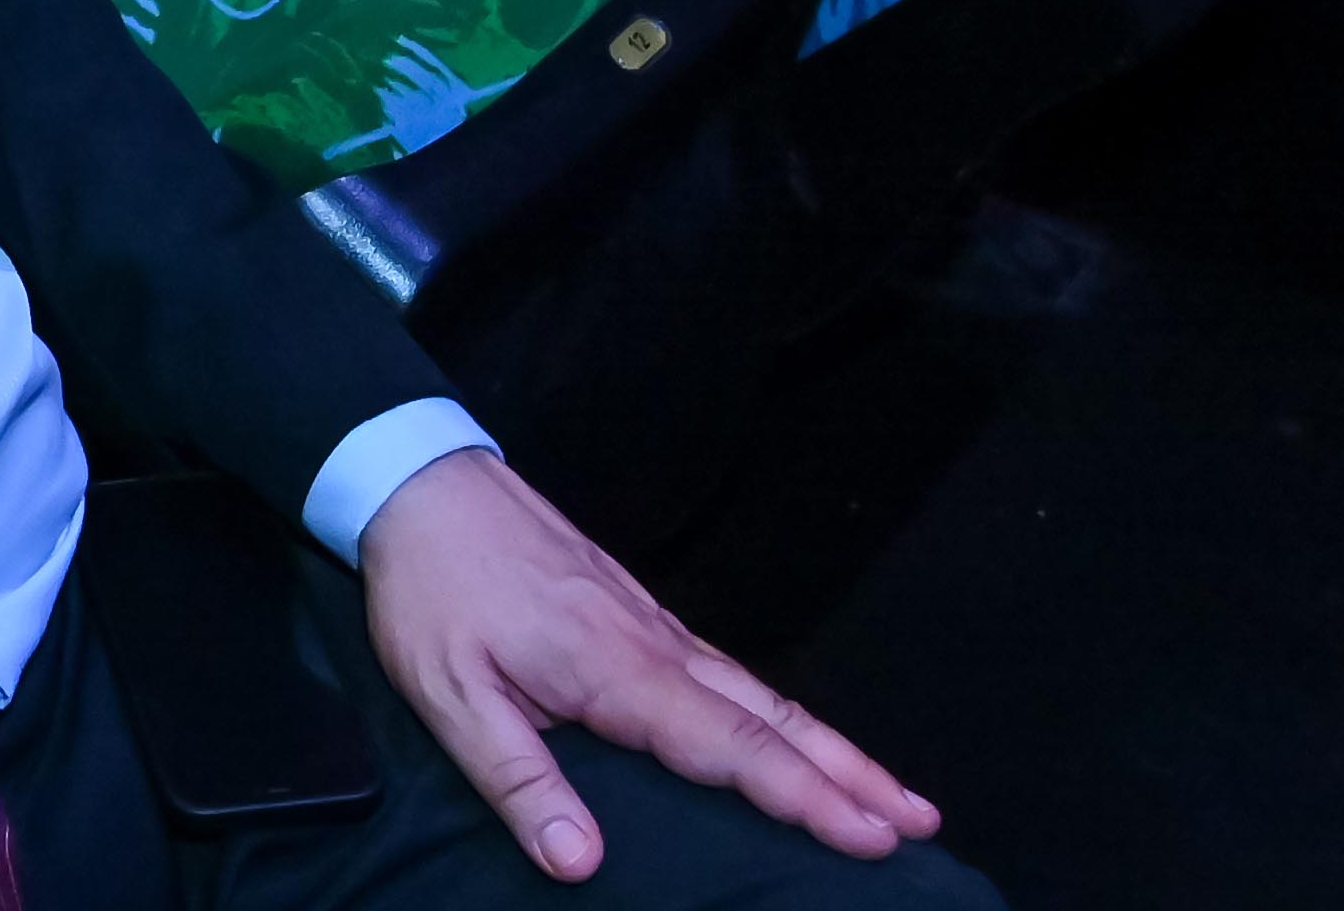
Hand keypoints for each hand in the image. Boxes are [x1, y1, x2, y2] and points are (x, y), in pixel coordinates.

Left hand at [354, 448, 938, 876]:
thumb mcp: (451, 697)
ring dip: (829, 745)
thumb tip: (579, 861)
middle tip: (920, 822)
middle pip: (771, 719)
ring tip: (890, 793)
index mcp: (615, 670)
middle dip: (850, 774)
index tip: (870, 836)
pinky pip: (729, 673)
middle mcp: (654, 644)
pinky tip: (795, 736)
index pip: (730, 748)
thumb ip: (518, 781)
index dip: (805, 797)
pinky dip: (780, 713)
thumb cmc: (432, 590)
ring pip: (759, 693)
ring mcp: (653, 625)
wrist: (422, 482)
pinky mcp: (639, 615)